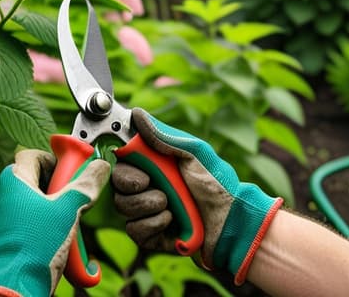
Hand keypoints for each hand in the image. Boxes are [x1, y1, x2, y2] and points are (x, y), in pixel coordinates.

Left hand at [0, 149, 109, 296]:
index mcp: (12, 180)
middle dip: (48, 190)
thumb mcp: (68, 212)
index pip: (32, 155)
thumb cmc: (35, 247)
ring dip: (36, 212)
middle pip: (25, 181)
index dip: (53, 162)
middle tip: (67, 205)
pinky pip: (6, 227)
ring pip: (16, 206)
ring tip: (55, 229)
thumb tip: (99, 168)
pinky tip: (38, 245)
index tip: (68, 175)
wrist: (8, 287)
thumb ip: (85, 186)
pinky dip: (22, 230)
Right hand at [112, 109, 282, 284]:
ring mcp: (146, 211)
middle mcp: (146, 187)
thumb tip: (137, 114)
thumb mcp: (193, 153)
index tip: (141, 172)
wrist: (231, 220)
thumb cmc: (217, 183)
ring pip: (123, 207)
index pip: (122, 162)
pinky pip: (134, 230)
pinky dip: (154, 224)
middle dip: (135, 186)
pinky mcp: (149, 234)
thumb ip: (163, 135)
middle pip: (118, 185)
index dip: (125, 166)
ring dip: (149, 205)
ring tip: (172, 204)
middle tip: (155, 187)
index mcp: (154, 165)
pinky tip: (172, 220)